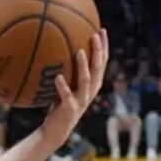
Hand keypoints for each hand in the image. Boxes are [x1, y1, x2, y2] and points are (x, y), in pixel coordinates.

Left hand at [36, 30, 109, 150]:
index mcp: (92, 84)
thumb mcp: (66, 85)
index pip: (102, 62)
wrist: (56, 130)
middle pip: (98, 68)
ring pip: (86, 81)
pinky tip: (57, 76)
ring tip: (79, 52)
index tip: (102, 30)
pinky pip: (66, 95)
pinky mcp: (69, 109)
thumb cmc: (60, 104)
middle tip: (95, 35)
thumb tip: (57, 48)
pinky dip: (62, 86)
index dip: (104, 47)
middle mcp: (90, 91)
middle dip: (99, 51)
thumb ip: (67, 70)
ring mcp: (81, 100)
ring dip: (83, 66)